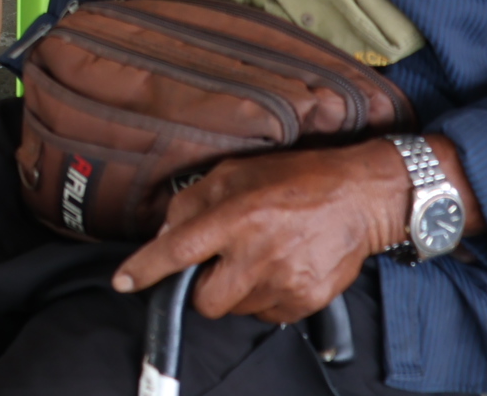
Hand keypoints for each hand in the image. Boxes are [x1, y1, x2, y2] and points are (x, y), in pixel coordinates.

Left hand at [112, 142, 409, 325]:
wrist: (362, 196)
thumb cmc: (297, 179)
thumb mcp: (237, 172)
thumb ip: (194, 201)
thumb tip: (165, 234)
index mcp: (237, 216)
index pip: (180, 249)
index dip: (147, 268)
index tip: (124, 281)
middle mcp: (259, 253)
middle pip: (205, 300)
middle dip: (202, 287)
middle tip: (219, 263)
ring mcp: (285, 281)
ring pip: (235, 310)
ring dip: (236, 291)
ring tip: (258, 257)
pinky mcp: (306, 300)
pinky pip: (266, 314)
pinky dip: (264, 297)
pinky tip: (279, 268)